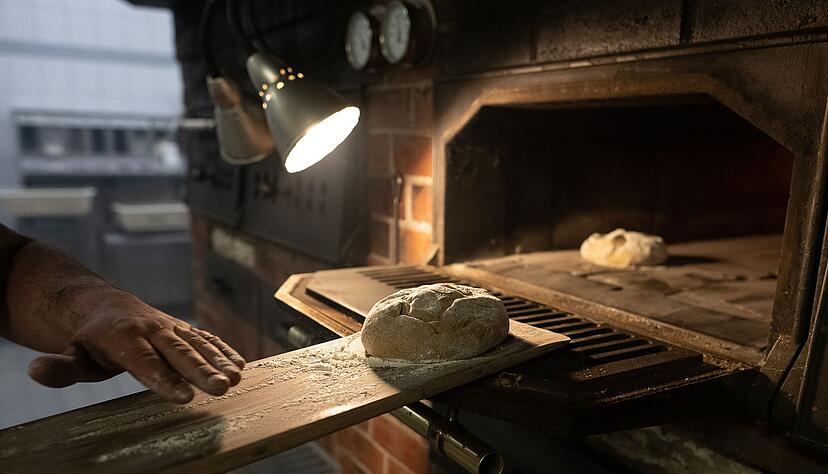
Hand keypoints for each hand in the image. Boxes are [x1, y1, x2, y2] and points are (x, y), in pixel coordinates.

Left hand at [26, 293, 245, 403]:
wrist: (106, 306)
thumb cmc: (90, 340)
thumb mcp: (72, 353)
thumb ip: (61, 366)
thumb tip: (35, 370)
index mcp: (123, 337)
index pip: (145, 363)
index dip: (164, 379)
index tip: (184, 396)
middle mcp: (152, 329)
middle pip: (178, 353)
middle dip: (202, 371)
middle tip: (222, 387)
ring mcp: (171, 327)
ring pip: (197, 344)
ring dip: (219, 361)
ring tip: (237, 378)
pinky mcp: (184, 329)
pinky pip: (206, 338)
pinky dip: (224, 350)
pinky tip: (241, 365)